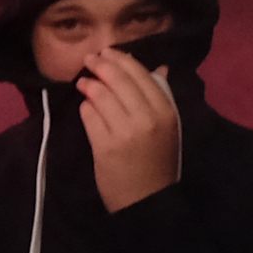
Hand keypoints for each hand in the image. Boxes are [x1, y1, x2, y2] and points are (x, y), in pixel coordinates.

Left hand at [77, 51, 183, 208]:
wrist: (148, 200)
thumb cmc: (159, 162)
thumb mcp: (169, 128)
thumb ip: (162, 97)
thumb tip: (159, 68)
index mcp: (166, 111)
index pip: (140, 73)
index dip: (120, 58)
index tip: (107, 52)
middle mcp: (147, 118)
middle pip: (117, 79)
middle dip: (100, 64)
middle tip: (90, 59)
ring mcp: (124, 132)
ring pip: (100, 94)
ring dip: (89, 84)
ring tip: (84, 82)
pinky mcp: (104, 146)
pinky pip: (89, 115)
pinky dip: (85, 107)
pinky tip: (86, 107)